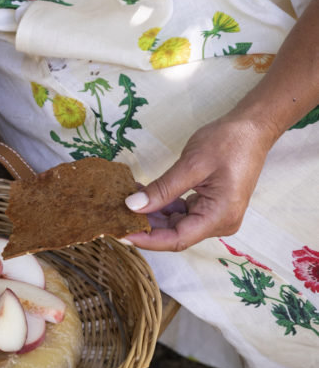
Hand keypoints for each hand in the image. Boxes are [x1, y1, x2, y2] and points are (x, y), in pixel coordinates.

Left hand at [123, 113, 276, 250]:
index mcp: (219, 216)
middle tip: (115, 216)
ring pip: (176, 224)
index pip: (176, 239)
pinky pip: (182, 212)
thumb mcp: (191, 165)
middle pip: (175, 234)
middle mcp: (220, 222)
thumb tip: (133, 206)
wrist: (252, 128)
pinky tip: (143, 195)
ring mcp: (216, 215)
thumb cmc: (228, 142)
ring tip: (125, 203)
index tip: (120, 233)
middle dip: (145, 226)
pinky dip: (162, 205)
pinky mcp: (210, 206)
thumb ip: (162, 189)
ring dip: (152, 215)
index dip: (146, 239)